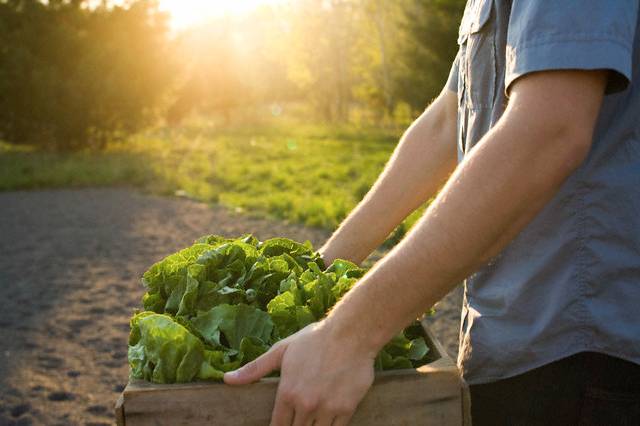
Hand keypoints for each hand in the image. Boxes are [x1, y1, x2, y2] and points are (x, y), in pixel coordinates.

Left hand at [224, 320, 375, 425]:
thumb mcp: (281, 350)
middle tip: (297, 419)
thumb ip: (255, 369)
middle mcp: (305, 404)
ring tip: (309, 420)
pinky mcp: (346, 409)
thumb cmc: (315, 339)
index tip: (282, 425)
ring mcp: (326, 409)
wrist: (350, 333)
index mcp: (287, 393)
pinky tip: (326, 422)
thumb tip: (227, 379)